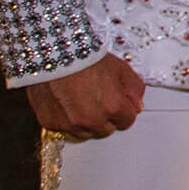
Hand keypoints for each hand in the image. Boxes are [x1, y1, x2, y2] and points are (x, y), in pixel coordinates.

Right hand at [25, 53, 145, 138]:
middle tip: (98, 99)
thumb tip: (136, 107)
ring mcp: (70, 125)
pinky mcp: (51, 124)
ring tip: (82, 101)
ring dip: (87, 123)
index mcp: (113, 107)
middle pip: (106, 130)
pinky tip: (67, 103)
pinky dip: (67, 120)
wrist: (55, 56)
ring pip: (86, 133)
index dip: (123, 110)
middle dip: (106, 118)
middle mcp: (92, 120)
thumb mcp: (121, 69)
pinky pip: (65, 130)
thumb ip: (135, 90)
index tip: (117, 102)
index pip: (127, 121)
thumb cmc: (88, 60)